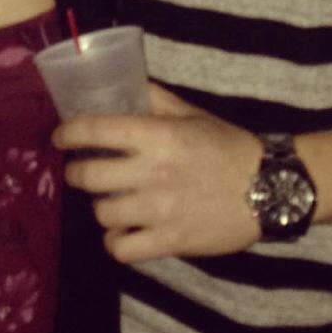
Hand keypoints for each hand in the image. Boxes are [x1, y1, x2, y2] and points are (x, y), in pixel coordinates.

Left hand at [54, 84, 262, 262]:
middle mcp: (154, 172)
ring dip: (101, 207)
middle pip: (88, 176)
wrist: (270, 188)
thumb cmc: (229, 148)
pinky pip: (122, 249)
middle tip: (82, 172)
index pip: (94, 130)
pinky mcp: (171, 242)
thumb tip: (128, 83)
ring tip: (111, 203)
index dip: (67, 134)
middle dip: (77, 173)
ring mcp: (160, 210)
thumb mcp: (193, 115)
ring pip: (102, 213)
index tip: (61, 138)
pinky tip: (123, 234)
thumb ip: (156, 99)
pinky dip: (116, 242)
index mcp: (158, 136)